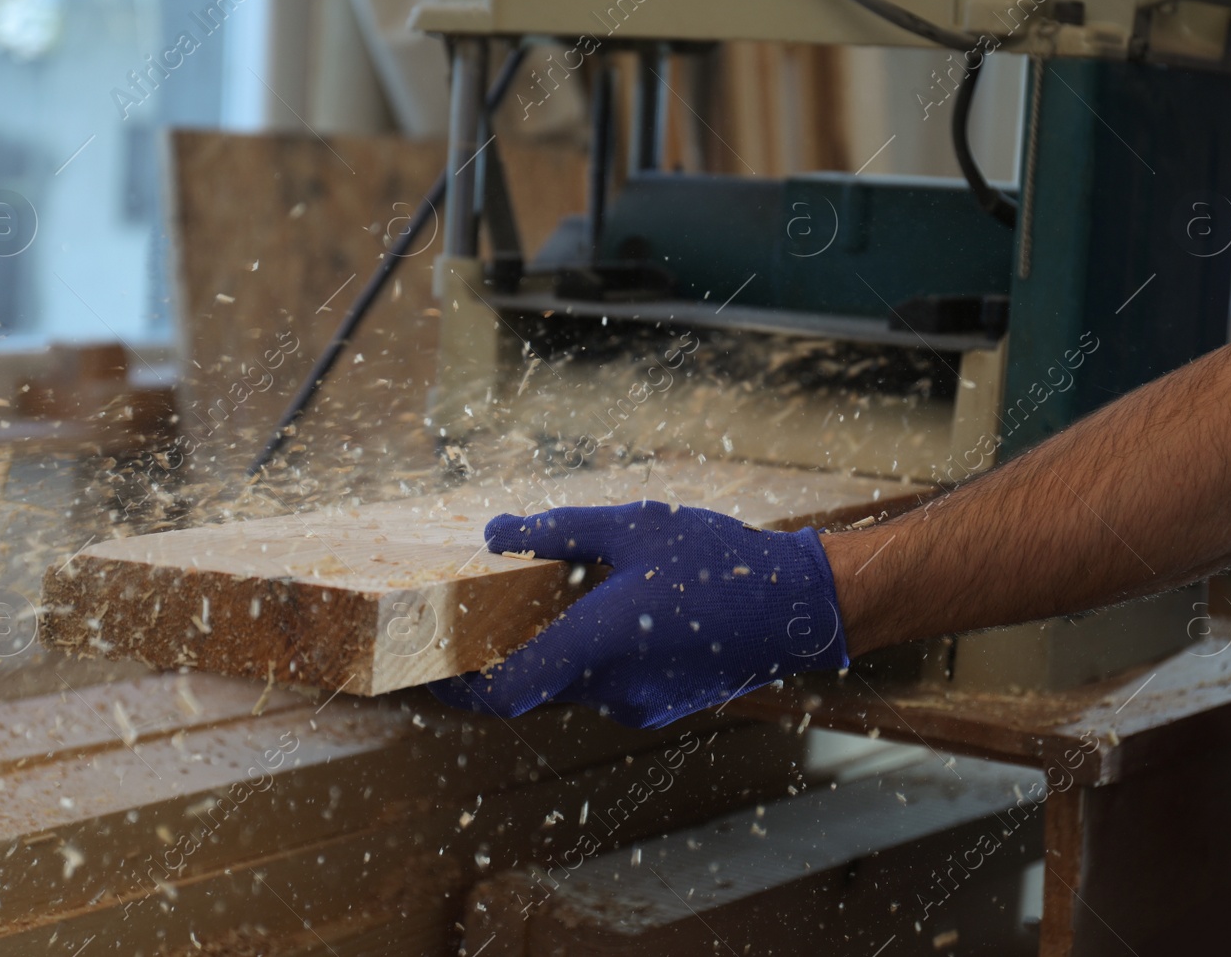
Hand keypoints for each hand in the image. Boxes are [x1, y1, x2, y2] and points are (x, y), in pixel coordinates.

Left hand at [429, 501, 846, 728]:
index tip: (431, 672)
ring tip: (564, 596)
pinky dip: (592, 658)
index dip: (458, 690)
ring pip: (572, 684)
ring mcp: (639, 704)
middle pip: (533, 686)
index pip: (502, 694)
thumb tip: (493, 533)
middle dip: (508, 655)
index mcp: (593, 646)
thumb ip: (555, 531)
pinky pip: (607, 685)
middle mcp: (610, 689)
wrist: (798, 608)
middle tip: (487, 613)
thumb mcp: (631, 526)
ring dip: (556, 651)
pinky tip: (615, 612)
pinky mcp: (662, 704)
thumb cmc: (717, 561)